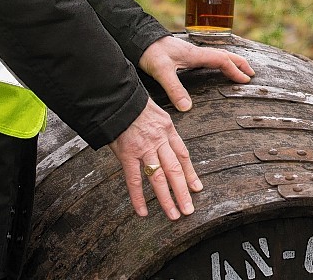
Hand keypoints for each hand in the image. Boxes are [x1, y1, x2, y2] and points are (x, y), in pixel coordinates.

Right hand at [108, 100, 199, 219]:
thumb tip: (166, 143)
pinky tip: (143, 211)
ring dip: (167, 199)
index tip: (197, 188)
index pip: (183, 156)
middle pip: (175, 170)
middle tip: (189, 209)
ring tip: (174, 215)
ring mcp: (144, 148)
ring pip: (159, 178)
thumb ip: (161, 130)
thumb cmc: (133, 104)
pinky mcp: (127, 154)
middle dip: (183, 192)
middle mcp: (159, 140)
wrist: (116, 98)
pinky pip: (135, 180)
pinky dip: (138, 198)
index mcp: (168, 130)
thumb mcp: (155, 113)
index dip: (191, 173)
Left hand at [139, 35, 253, 111]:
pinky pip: (210, 57)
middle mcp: (197, 52)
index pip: (222, 60)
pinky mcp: (186, 54)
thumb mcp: (162, 71)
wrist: (140, 39)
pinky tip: (217, 66)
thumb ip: (175, 89)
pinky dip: (220, 61)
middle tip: (251, 73)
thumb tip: (187, 107)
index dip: (235, 70)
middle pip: (225, 54)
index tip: (245, 80)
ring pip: (218, 54)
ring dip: (231, 61)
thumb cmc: (151, 52)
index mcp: (196, 55)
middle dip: (240, 63)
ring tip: (240, 69)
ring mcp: (192, 52)